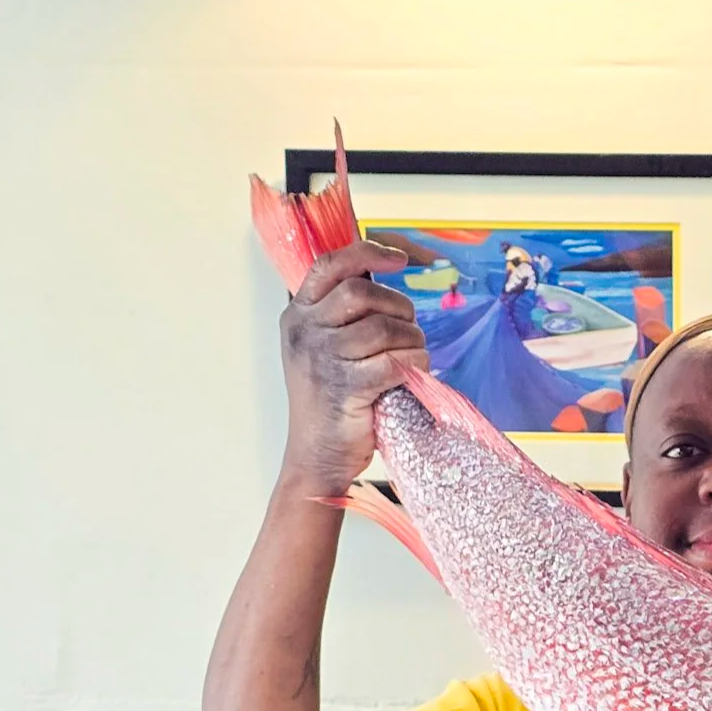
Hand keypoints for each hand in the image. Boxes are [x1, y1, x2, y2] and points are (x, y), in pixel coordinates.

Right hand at [278, 241, 429, 494]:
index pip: (331, 265)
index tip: (400, 259)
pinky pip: (393, 361)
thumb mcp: (321, 351)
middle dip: (397, 305)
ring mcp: (324, 359)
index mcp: (298, 315)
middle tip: (409, 327)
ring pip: (383, 328)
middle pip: (362, 292)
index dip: (368, 253)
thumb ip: (341, 318)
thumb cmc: (328, 404)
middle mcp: (306, 332)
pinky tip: (413, 373)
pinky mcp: (347, 386)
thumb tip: (384, 289)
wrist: (316, 456)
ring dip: (411, 339)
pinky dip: (413, 365)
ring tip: (413, 355)